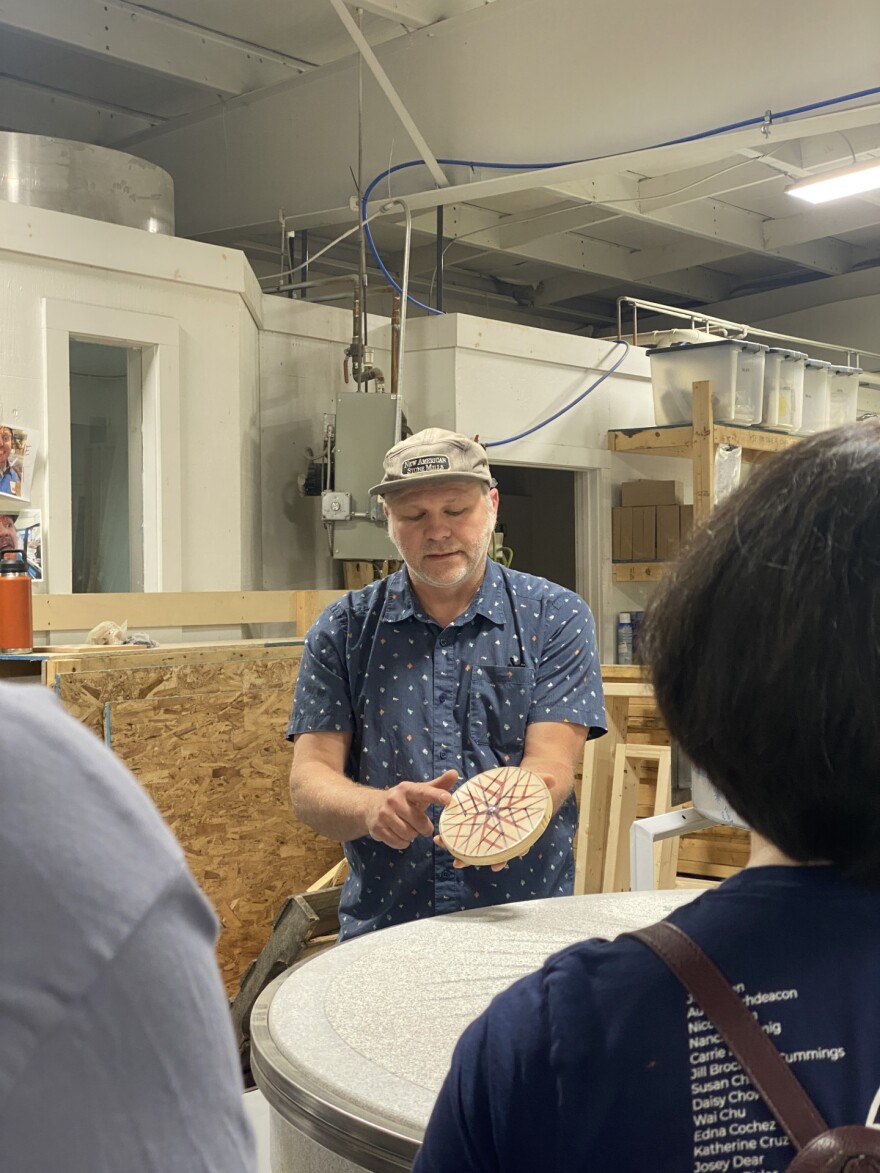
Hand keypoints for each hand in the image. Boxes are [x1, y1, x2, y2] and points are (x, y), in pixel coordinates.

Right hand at [366, 770, 457, 849]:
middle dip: (423, 827)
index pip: (423, 792)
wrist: (372, 807)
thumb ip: (438, 785)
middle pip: (419, 822)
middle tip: (420, 824)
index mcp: (407, 789)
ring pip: (409, 835)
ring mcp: (384, 814)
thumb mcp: (419, 791)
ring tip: (407, 827)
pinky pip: (399, 843)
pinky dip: (402, 842)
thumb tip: (455, 773)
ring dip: (412, 835)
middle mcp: (394, 800)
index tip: (448, 799)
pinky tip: (398, 833)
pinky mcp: (377, 828)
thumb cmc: (404, 799)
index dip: (436, 795)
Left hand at [436, 773, 556, 869]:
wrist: (522, 786)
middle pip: (488, 851)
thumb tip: (553, 779)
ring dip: (457, 849)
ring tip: (442, 845)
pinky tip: (441, 836)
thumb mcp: (535, 784)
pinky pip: (465, 833)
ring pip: (474, 845)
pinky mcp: (479, 824)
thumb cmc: (528, 789)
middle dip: (473, 858)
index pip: (512, 848)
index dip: (503, 857)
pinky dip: (453, 836)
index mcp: (518, 831)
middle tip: (458, 862)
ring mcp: (490, 831)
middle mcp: (502, 835)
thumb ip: (542, 782)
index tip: (496, 866)